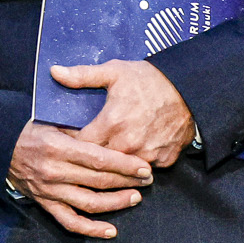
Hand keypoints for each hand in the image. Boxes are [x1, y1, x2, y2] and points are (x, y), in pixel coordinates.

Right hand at [7, 118, 150, 239]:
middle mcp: (54, 172)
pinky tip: (111, 230)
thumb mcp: (52, 120)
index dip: (124, 164)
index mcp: (57, 147)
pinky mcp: (44, 203)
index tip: (144, 166)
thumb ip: (79, 129)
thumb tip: (110, 135)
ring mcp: (49, 191)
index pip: (98, 159)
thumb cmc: (28, 128)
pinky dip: (91, 229)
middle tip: (147, 179)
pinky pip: (70, 222)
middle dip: (127, 181)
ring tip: (135, 197)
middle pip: (98, 181)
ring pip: (89, 203)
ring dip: (116, 203)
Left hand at [54, 59, 195, 168]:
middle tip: (82, 153)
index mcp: (111, 123)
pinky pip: (144, 169)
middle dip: (89, 159)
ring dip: (113, 165)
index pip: (80, 146)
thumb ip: (82, 75)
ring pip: (121, 170)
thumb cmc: (149, 80)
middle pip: (99, 163)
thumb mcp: (114, 71)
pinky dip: (136, 166)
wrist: (189, 90)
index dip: (71, 144)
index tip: (67, 140)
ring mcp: (147, 156)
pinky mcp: (164, 161)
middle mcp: (128, 145)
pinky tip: (130, 157)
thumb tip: (54, 72)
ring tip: (105, 158)